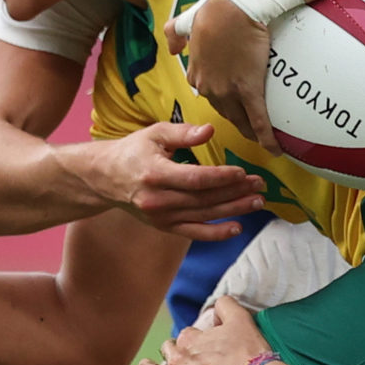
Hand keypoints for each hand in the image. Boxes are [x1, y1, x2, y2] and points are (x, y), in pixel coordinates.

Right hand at [59, 122, 261, 238]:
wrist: (105, 178)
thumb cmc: (133, 151)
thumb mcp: (154, 134)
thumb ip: (183, 133)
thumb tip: (210, 130)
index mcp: (155, 173)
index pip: (194, 179)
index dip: (220, 177)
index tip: (242, 172)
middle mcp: (158, 199)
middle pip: (204, 199)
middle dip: (235, 192)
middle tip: (259, 185)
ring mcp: (161, 216)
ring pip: (203, 215)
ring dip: (233, 210)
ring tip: (257, 202)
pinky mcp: (164, 227)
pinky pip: (194, 233)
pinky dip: (216, 233)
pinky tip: (237, 227)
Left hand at [129, 296, 275, 364]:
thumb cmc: (251, 356)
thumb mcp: (242, 320)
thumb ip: (226, 306)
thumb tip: (217, 305)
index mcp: (190, 339)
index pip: (186, 336)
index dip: (196, 342)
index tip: (206, 349)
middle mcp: (177, 361)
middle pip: (166, 352)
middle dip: (173, 355)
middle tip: (184, 363)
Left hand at [183, 0, 275, 148]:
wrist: (233, 6)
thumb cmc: (214, 9)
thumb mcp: (187, 21)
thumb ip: (177, 34)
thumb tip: (173, 47)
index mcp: (197, 73)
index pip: (209, 95)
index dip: (222, 102)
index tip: (232, 105)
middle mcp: (209, 87)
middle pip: (224, 112)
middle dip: (237, 122)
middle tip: (250, 128)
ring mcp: (229, 90)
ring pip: (240, 119)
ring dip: (251, 132)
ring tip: (263, 139)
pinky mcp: (249, 89)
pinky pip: (258, 120)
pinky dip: (266, 137)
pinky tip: (275, 149)